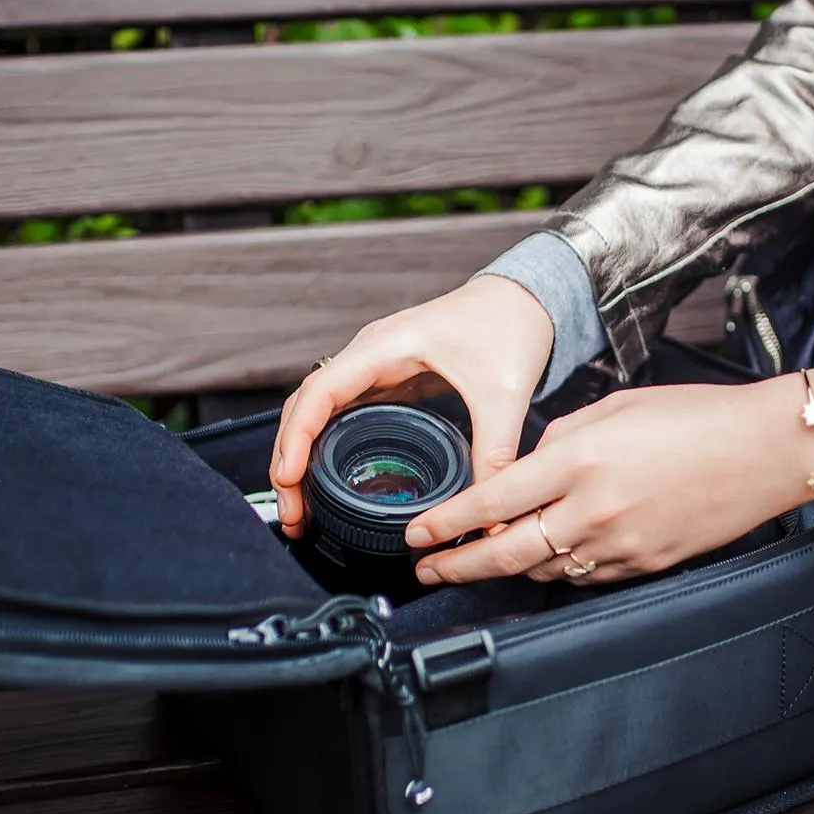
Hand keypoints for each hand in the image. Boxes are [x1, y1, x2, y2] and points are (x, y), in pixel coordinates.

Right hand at [271, 276, 553, 536]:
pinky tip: (325, 481)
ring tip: (300, 507)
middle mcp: (371, 353)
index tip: (288, 478)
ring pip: (318, 411)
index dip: (297, 436)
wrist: (524, 298)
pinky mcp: (387, 379)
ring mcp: (375, 367)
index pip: (321, 390)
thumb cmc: (510, 325)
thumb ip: (495, 452)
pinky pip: (341, 413)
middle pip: (306, 406)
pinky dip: (324, 446)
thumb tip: (490, 516)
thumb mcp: (505, 395)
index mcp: (388, 346)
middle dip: (288, 459)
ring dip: (300, 455)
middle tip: (292, 514)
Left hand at [407, 371, 813, 585]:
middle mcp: (594, 508)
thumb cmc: (693, 417)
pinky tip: (542, 559)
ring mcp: (620, 544)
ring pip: (542, 569)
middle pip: (507, 551)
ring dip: (505, 567)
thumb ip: (559, 442)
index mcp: (582, 459)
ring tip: (478, 562)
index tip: (418, 535)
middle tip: (427, 570)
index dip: (448, 523)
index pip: (494, 499)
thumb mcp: (614, 409)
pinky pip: (583, 576)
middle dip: (458, 566)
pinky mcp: (644, 564)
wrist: (764, 451)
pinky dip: (555, 570)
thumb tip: (525, 471)